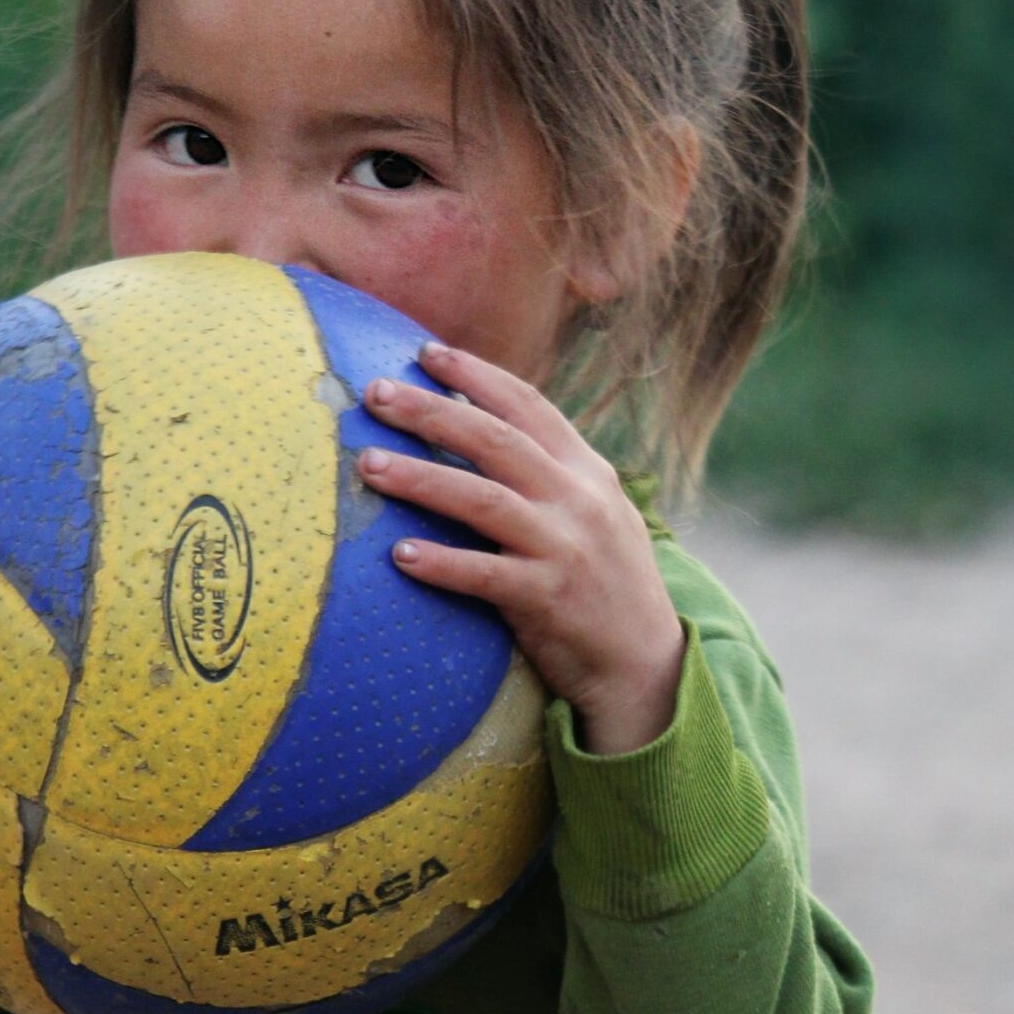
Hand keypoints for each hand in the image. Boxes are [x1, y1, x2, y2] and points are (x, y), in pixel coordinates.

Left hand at [356, 344, 686, 757]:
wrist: (646, 662)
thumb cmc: (604, 580)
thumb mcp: (593, 510)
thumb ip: (548, 470)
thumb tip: (478, 424)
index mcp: (586, 470)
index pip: (528, 405)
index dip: (476, 375)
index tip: (425, 352)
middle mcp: (577, 499)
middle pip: (494, 440)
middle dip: (431, 411)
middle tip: (375, 392)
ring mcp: (564, 547)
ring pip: (481, 499)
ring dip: (420, 478)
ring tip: (368, 465)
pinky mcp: (548, 598)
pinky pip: (484, 574)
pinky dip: (441, 562)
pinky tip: (400, 554)